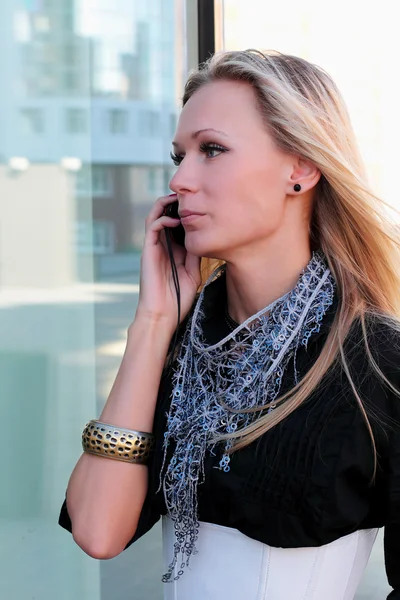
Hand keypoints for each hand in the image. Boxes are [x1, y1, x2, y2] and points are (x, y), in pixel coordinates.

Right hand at [135, 193, 200, 329]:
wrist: (163, 314)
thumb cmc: (178, 298)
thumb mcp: (193, 272)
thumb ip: (195, 254)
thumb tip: (202, 238)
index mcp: (173, 251)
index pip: (178, 225)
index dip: (186, 213)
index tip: (201, 206)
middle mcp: (162, 246)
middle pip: (165, 216)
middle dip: (175, 204)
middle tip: (188, 196)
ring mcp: (154, 248)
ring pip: (155, 217)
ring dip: (165, 205)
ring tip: (177, 199)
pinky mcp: (148, 251)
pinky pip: (152, 227)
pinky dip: (162, 219)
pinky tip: (175, 221)